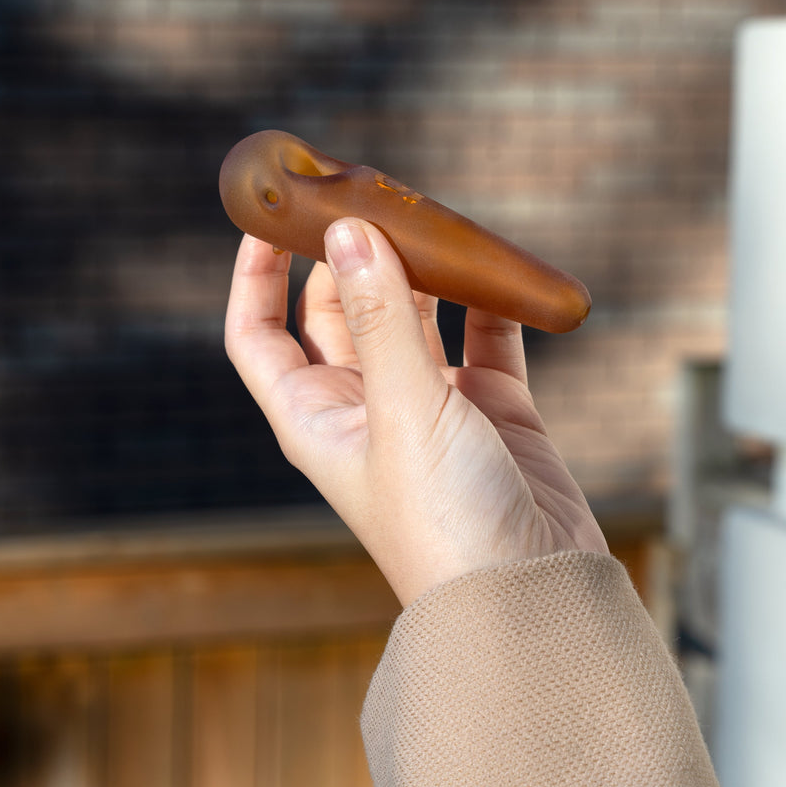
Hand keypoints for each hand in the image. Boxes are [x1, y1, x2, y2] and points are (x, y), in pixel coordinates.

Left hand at [225, 219, 608, 604]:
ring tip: (433, 212)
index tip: (269, 210)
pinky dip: (491, 299)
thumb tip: (349, 229)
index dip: (254, 273)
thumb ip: (379, 318)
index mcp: (314, 416)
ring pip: (413, 313)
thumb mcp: (403, 411)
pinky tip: (499, 266)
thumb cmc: (445, 525)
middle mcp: (364, 407)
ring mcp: (429, 406)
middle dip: (347, 251)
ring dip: (420, 266)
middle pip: (338, 308)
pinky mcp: (493, 409)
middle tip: (369, 189)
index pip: (258, 333)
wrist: (531, 597)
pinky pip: (485, 334)